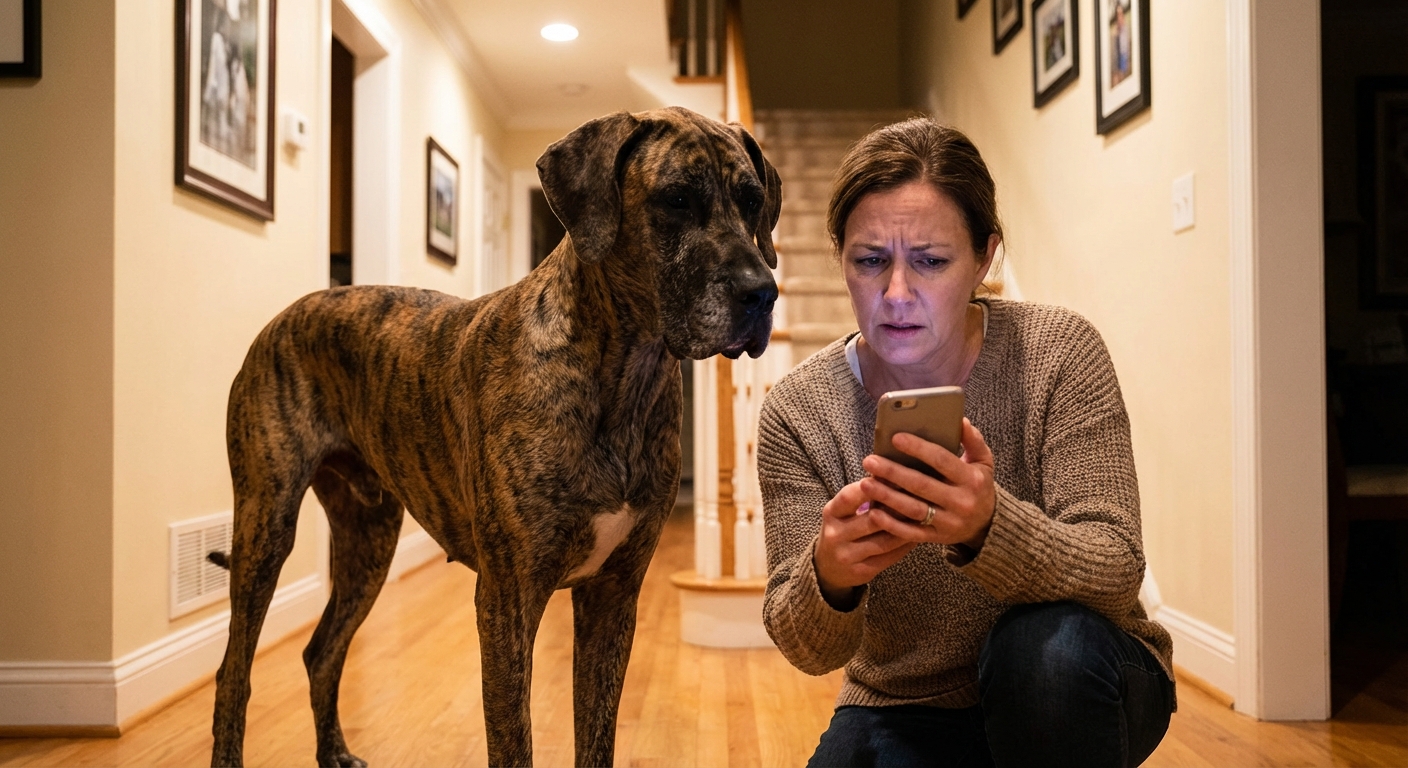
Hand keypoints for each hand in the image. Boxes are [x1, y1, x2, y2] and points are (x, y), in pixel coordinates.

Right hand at [813, 481, 917, 608]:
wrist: (827, 567)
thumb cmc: (843, 528)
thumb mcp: (843, 511)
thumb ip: (863, 495)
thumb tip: (894, 472)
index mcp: (831, 513)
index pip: (850, 496)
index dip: (873, 486)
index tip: (895, 475)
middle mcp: (835, 534)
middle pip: (872, 520)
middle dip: (897, 508)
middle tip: (921, 496)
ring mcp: (847, 555)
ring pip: (884, 541)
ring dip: (906, 528)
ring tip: (925, 516)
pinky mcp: (861, 572)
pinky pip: (889, 557)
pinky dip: (905, 546)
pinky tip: (918, 536)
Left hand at [860, 418, 996, 549]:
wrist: (987, 525)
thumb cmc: (978, 486)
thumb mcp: (983, 462)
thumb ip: (973, 441)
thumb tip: (960, 420)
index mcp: (971, 479)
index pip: (942, 460)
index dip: (918, 448)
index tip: (895, 437)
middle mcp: (960, 502)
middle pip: (922, 485)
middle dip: (893, 472)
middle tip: (870, 461)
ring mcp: (948, 522)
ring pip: (913, 509)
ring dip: (887, 497)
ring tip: (865, 484)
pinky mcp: (936, 538)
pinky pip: (911, 533)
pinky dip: (891, 524)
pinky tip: (874, 512)